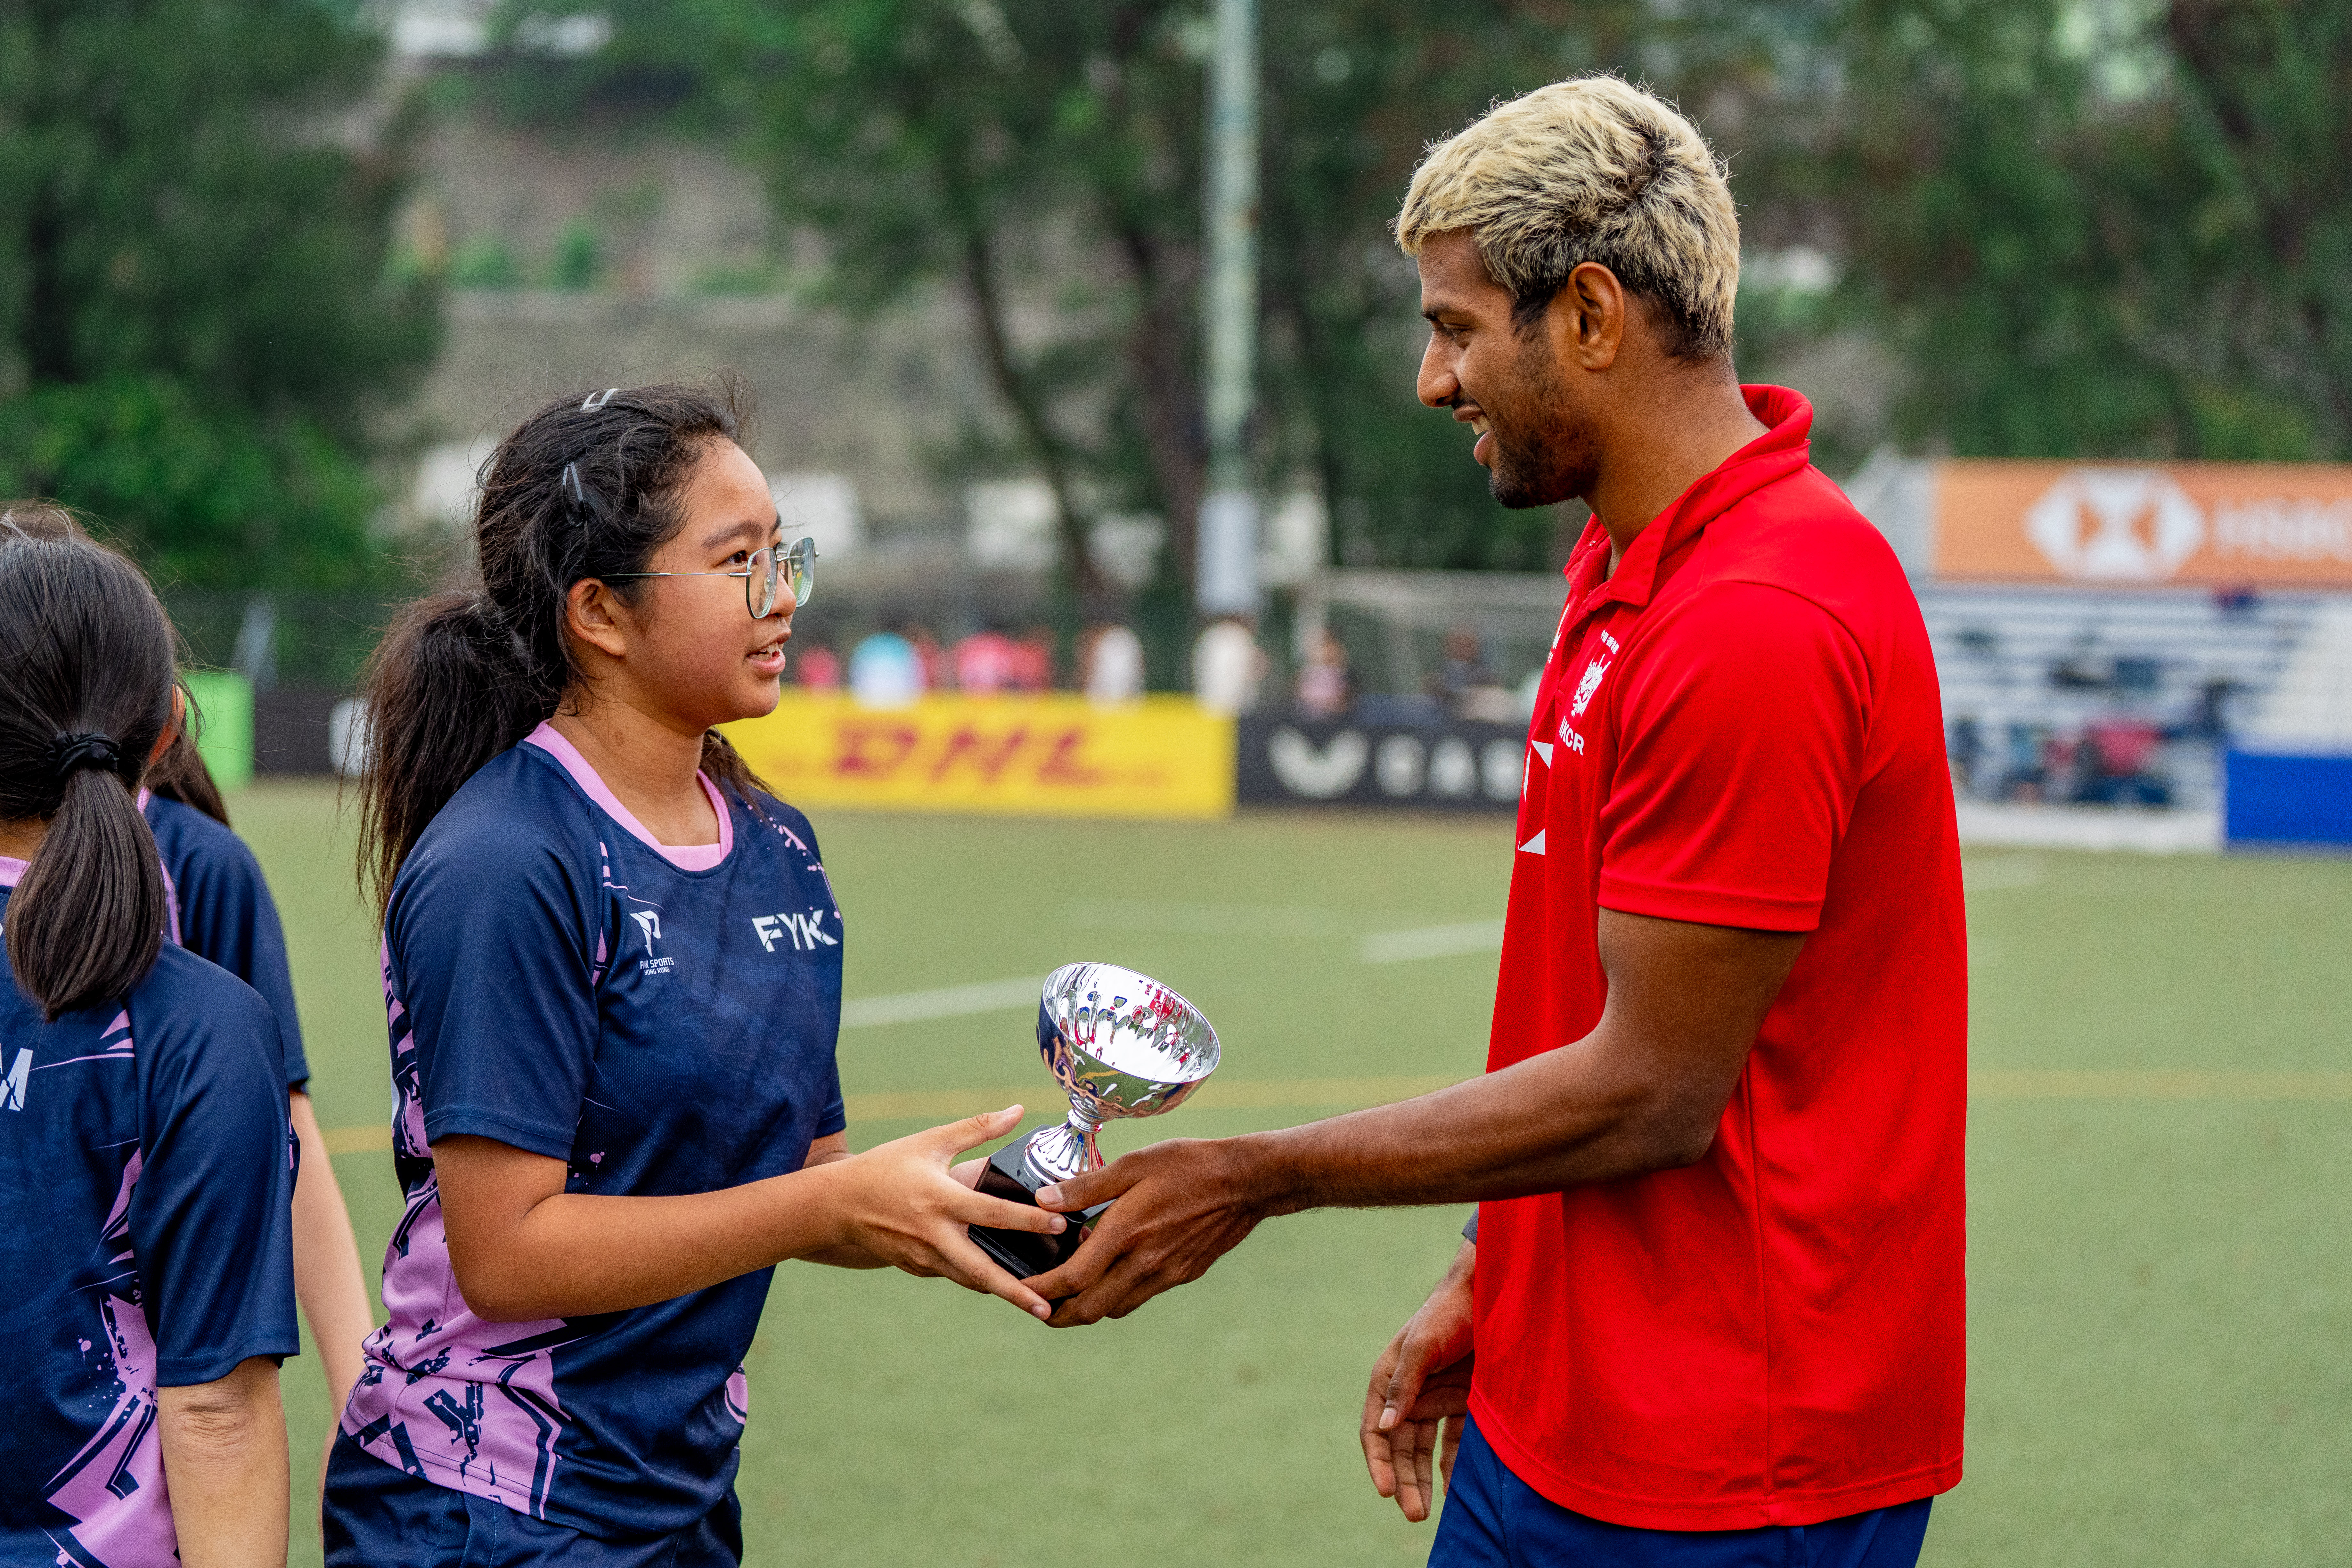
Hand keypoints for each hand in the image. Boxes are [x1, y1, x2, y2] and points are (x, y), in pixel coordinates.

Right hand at [827, 1106, 1069, 1319]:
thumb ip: (977, 1128)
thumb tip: (1018, 1111)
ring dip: (1003, 1291)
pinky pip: (954, 1275)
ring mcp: (924, 1257)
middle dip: (1016, 1292)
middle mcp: (934, 1235)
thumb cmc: (888, 1166)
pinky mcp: (917, 1268)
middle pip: (982, 1271)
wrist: (839, 1203)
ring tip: (1037, 1303)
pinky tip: (1001, 1282)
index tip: (1061, 1226)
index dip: (1029, 1221)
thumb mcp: (931, 1141)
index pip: (993, 1213)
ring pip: (971, 1280)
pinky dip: (978, 1279)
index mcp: (941, 1200)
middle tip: (1048, 1307)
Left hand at [1027, 1137, 1268, 1324]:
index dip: (1042, 1289)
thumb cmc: (1189, 1164)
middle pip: (1090, 1309)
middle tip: (1039, 1307)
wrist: (1246, 1182)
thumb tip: (1043, 1200)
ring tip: (1070, 1295)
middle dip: (1059, 1315)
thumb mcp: (1135, 1165)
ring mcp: (1166, 1274)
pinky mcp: (1183, 1275)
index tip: (1022, 1288)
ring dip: (1088, 1308)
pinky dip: (1118, 1295)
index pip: (1073, 1278)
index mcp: (1126, 1233)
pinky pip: (1141, 1296)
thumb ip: (1087, 1187)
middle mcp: (1144, 1263)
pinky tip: (1112, 1275)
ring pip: (1116, 1308)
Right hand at [1362, 1241, 1474, 1522]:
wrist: (1491, 1293)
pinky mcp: (1463, 1401)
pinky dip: (1452, 1463)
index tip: (1387, 1490)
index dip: (1379, 1462)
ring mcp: (1436, 1398)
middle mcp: (1409, 1392)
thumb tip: (1384, 1427)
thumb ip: (1402, 1385)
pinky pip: (1454, 1440)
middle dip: (1403, 1480)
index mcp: (1389, 1378)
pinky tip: (1454, 1486)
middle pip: (1400, 1446)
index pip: (1375, 1429)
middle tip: (1414, 1514)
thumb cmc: (1449, 1313)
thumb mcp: (1422, 1345)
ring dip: (1423, 1479)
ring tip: (1429, 1510)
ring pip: (1424, 1449)